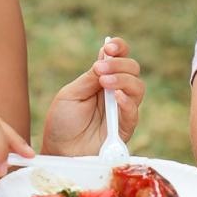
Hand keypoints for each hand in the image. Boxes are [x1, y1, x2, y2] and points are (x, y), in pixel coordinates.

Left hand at [40, 37, 146, 156]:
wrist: (59, 151)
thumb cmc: (62, 123)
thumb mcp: (71, 94)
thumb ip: (89, 78)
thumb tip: (105, 57)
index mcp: (102, 80)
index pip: (119, 57)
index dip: (119, 48)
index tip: (109, 46)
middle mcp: (115, 92)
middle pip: (133, 69)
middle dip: (120, 64)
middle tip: (100, 69)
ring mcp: (121, 110)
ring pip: (138, 88)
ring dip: (123, 80)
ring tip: (105, 82)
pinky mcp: (124, 129)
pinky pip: (133, 113)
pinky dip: (127, 102)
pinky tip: (117, 96)